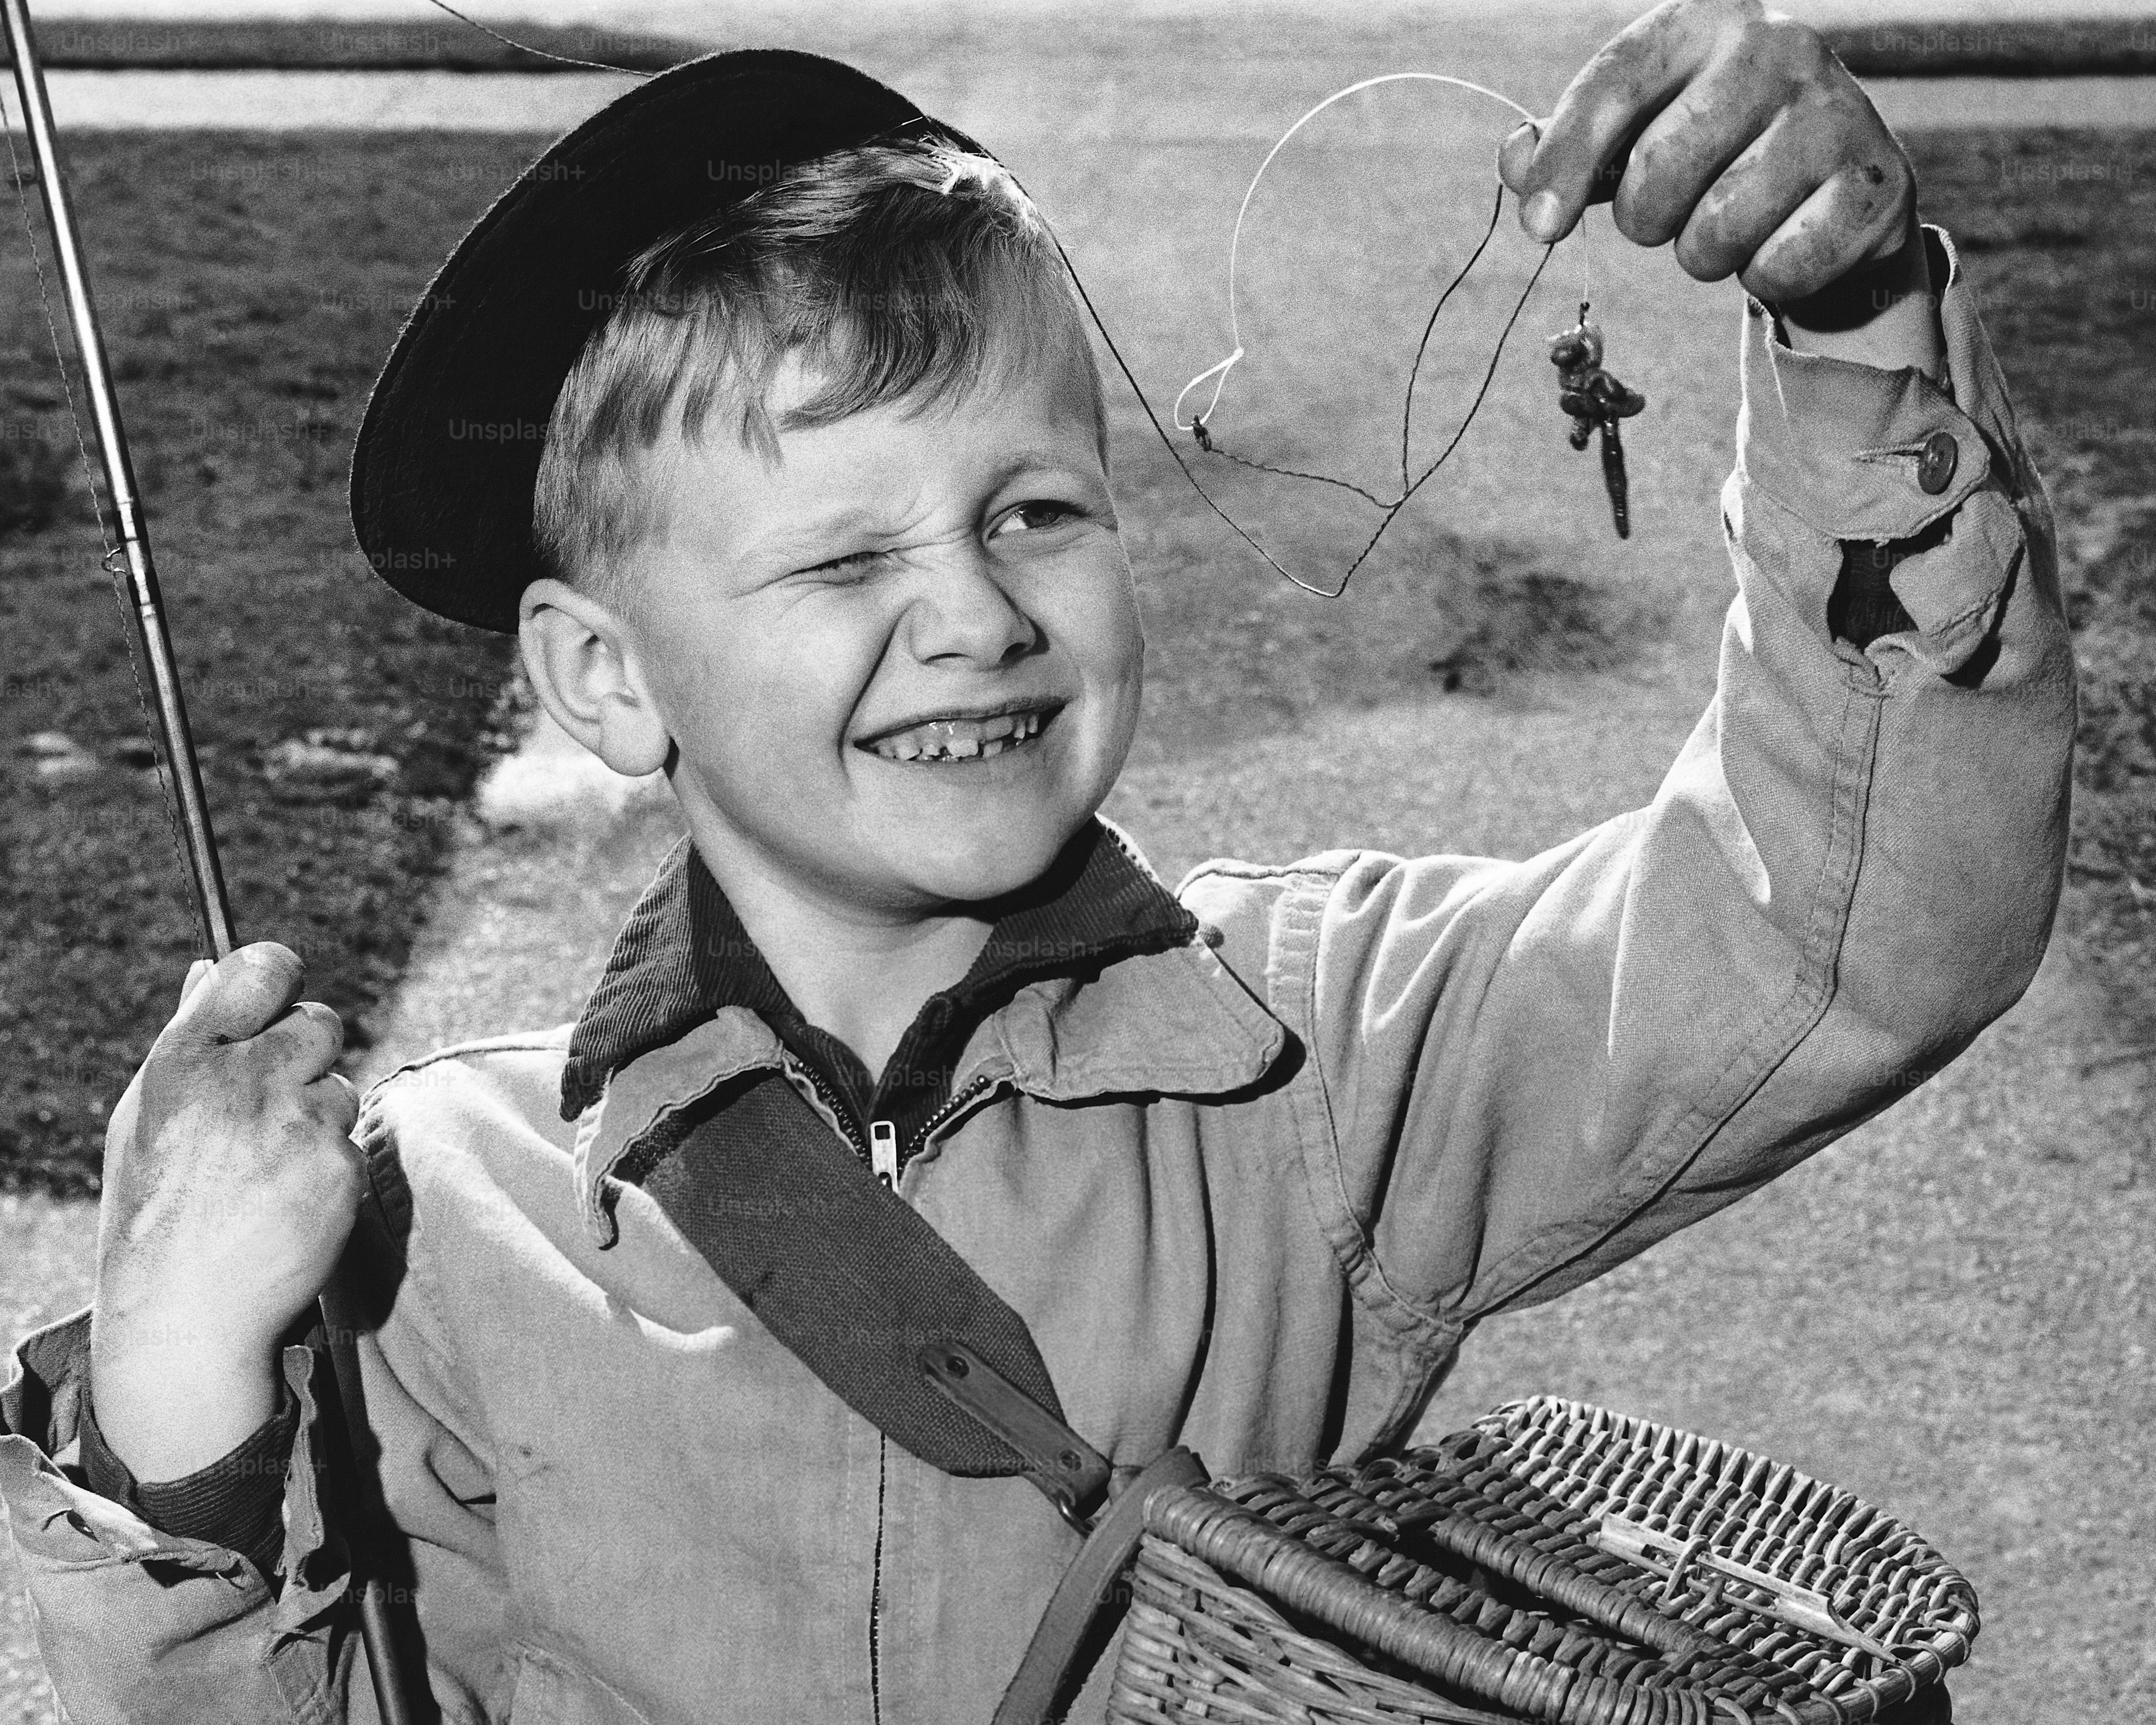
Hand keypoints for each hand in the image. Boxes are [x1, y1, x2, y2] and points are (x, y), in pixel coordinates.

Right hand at [90, 944, 364, 1479]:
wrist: (186, 1314)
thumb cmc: (158, 1210)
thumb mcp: (147, 1117)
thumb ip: (188, 1039)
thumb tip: (207, 967)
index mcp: (184, 1062)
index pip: (258, 968)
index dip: (278, 974)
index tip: (280, 991)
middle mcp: (241, 1082)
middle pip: (320, 1021)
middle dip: (307, 1052)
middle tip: (273, 1099)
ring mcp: (296, 1124)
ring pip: (340, 1087)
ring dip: (316, 1117)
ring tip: (265, 1170)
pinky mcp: (338, 1166)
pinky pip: (350, 1142)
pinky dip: (328, 1166)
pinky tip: (287, 1202)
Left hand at [1499, 0, 1939, 372]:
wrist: (1834, 185)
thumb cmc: (1714, 151)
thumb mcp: (1635, 132)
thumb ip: (1567, 147)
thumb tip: (1517, 160)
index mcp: (1709, 16)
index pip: (1612, 86)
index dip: (1564, 164)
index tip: (1539, 228)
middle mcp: (1782, 46)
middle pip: (1656, 175)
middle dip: (1648, 218)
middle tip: (1677, 209)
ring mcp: (1839, 111)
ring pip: (1715, 232)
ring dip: (1705, 252)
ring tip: (1736, 217)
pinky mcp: (1878, 184)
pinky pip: (1776, 269)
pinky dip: (1766, 276)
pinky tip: (1788, 237)